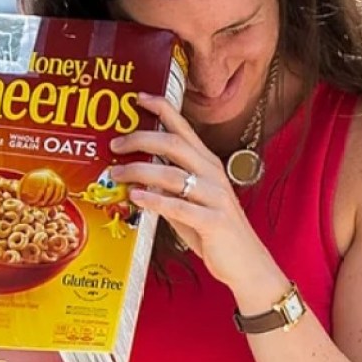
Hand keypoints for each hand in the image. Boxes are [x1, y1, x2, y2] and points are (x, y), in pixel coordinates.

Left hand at [109, 93, 277, 290]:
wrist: (246, 264)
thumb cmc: (213, 232)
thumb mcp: (189, 203)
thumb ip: (167, 187)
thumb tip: (136, 176)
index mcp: (207, 163)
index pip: (183, 127)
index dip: (161, 108)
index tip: (138, 98)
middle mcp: (213, 173)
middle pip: (174, 143)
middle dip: (140, 138)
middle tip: (115, 144)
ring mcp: (215, 196)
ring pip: (172, 173)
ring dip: (139, 171)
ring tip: (117, 173)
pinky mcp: (214, 221)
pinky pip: (179, 206)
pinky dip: (155, 199)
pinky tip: (136, 197)